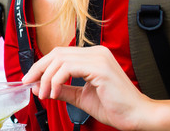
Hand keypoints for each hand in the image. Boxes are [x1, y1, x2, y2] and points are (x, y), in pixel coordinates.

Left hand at [22, 45, 152, 130]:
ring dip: (47, 77)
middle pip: (57, 53)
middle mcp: (96, 52)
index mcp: (93, 56)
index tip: (31, 80)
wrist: (138, 117)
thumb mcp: (82, 97)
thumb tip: (40, 86)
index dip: (42, 65)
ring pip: (60, 59)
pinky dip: (57, 80)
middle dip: (39, 69)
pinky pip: (68, 68)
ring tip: (45, 94)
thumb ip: (63, 90)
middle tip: (30, 84)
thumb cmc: (116, 108)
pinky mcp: (100, 67)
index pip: (60, 54)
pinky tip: (55, 92)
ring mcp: (98, 57)